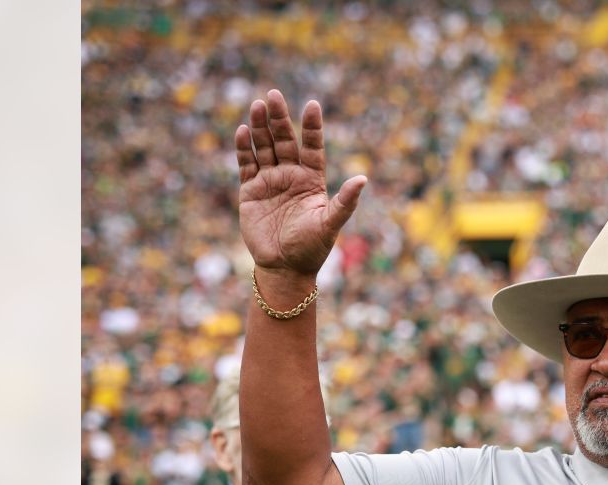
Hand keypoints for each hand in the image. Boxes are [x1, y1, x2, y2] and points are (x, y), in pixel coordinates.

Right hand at [235, 89, 365, 276]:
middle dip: (279, 119)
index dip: (312, 126)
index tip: (312, 104)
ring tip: (258, 105)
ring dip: (260, 127)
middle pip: (284, 140)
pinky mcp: (250, 191)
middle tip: (273, 95)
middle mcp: (291, 175)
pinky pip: (246, 164)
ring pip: (264, 147)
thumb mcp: (330, 223)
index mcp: (312, 180)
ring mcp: (270, 181)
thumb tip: (364, 178)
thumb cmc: (311, 248)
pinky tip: (244, 130)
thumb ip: (345, 201)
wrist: (284, 268)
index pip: (313, 146)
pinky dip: (244, 148)